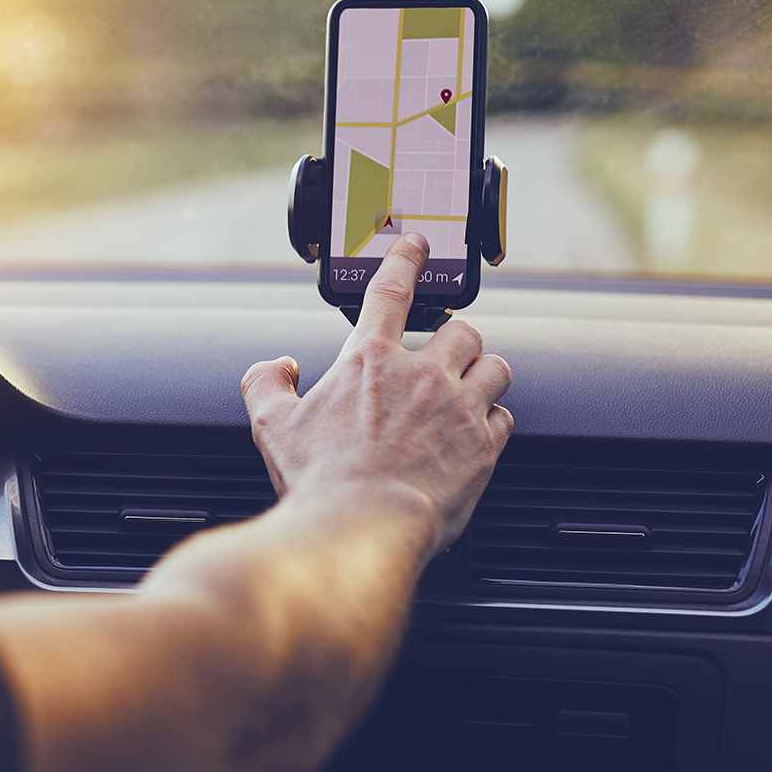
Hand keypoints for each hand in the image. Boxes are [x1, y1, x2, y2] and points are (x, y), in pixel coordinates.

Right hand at [240, 232, 512, 561]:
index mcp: (369, 359)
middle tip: (442, 358)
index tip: (416, 244)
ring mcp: (458, 408)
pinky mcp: (484, 444)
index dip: (406, 259)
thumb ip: (266, 383)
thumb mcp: (271, 425)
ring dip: (484, 373)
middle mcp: (421, 374)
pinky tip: (475, 433)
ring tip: (469, 389)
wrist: (363, 526)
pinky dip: (492, 421)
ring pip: (495, 367)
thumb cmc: (320, 480)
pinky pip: (504, 416)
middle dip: (456, 339)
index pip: (392, 289)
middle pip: (463, 330)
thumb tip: (279, 367)